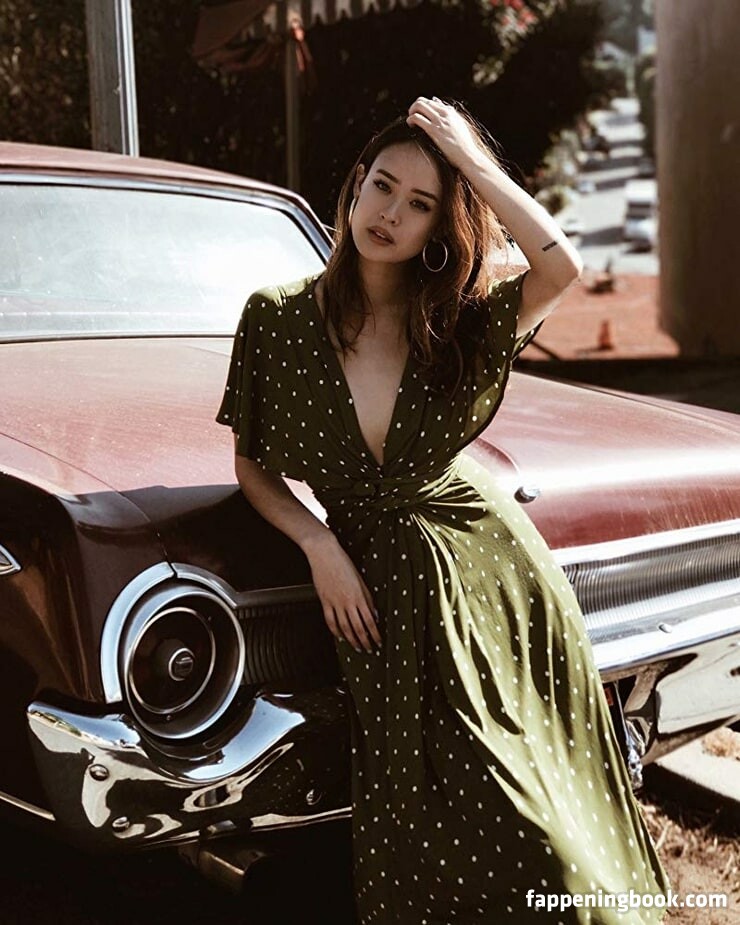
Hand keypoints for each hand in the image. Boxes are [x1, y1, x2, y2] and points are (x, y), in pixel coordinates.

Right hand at [305, 533, 381, 653]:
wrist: (324, 553)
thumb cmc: (343, 562)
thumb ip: (368, 598)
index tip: (378, 641)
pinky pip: (330, 621)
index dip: (375, 633)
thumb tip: (374, 614)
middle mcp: (348, 601)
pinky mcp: (324, 601)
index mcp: (359, 595)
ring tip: (356, 647)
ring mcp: (335, 602)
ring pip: (344, 627)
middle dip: (365, 641)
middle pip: (358, 627)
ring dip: (352, 640)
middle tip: (369, 649)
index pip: (370, 620)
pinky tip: (340, 636)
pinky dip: (336, 631)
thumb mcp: (360, 580)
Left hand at [406, 96, 485, 171]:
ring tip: (411, 122)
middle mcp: (444, 113)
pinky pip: (417, 118)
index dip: (423, 108)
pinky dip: (411, 120)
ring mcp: (439, 121)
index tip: (420, 117)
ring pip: (419, 106)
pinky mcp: (434, 130)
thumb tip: (438, 105)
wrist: (467, 154)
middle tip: (412, 118)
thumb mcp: (459, 126)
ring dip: (411, 112)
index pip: (431, 102)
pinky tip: (411, 126)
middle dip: (414, 108)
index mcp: (450, 112)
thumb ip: (450, 116)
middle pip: (423, 101)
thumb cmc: (463, 145)